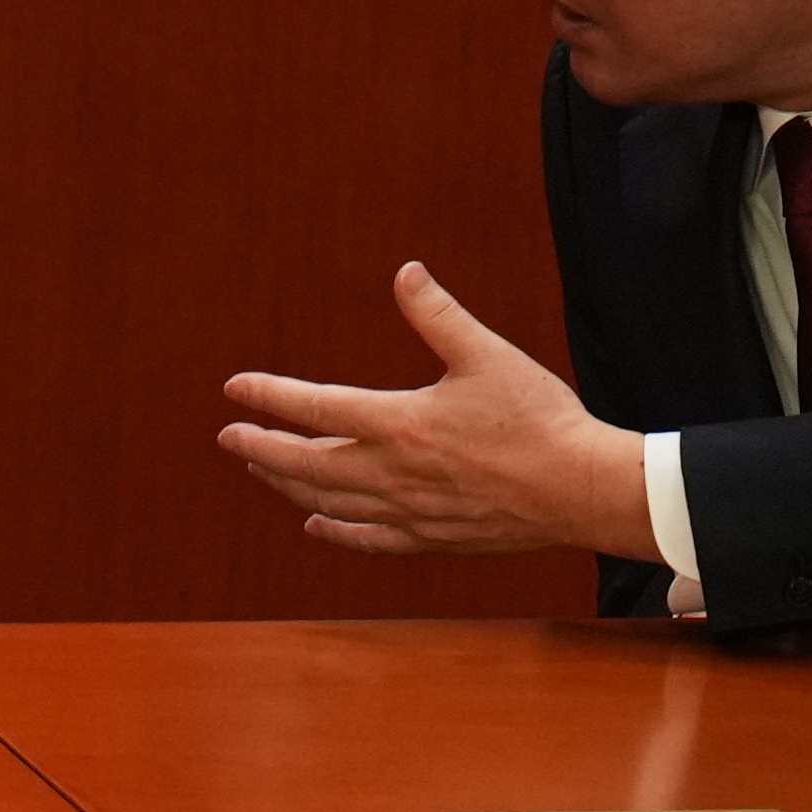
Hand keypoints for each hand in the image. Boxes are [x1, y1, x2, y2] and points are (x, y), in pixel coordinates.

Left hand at [219, 263, 654, 558]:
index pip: (315, 408)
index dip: (269, 397)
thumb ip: (438, 315)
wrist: (584, 489)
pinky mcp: (432, 537)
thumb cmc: (539, 419)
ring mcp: (410, 510)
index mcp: (400, 423)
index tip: (234, 388)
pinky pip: (369, 539)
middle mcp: (394, 472)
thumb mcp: (487, 354)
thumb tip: (405, 272)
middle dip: (261, 449)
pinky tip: (317, 525)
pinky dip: (336, 532)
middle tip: (228, 438)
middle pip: (307, 464)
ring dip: (288, 485)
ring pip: (329, 502)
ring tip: (260, 471)